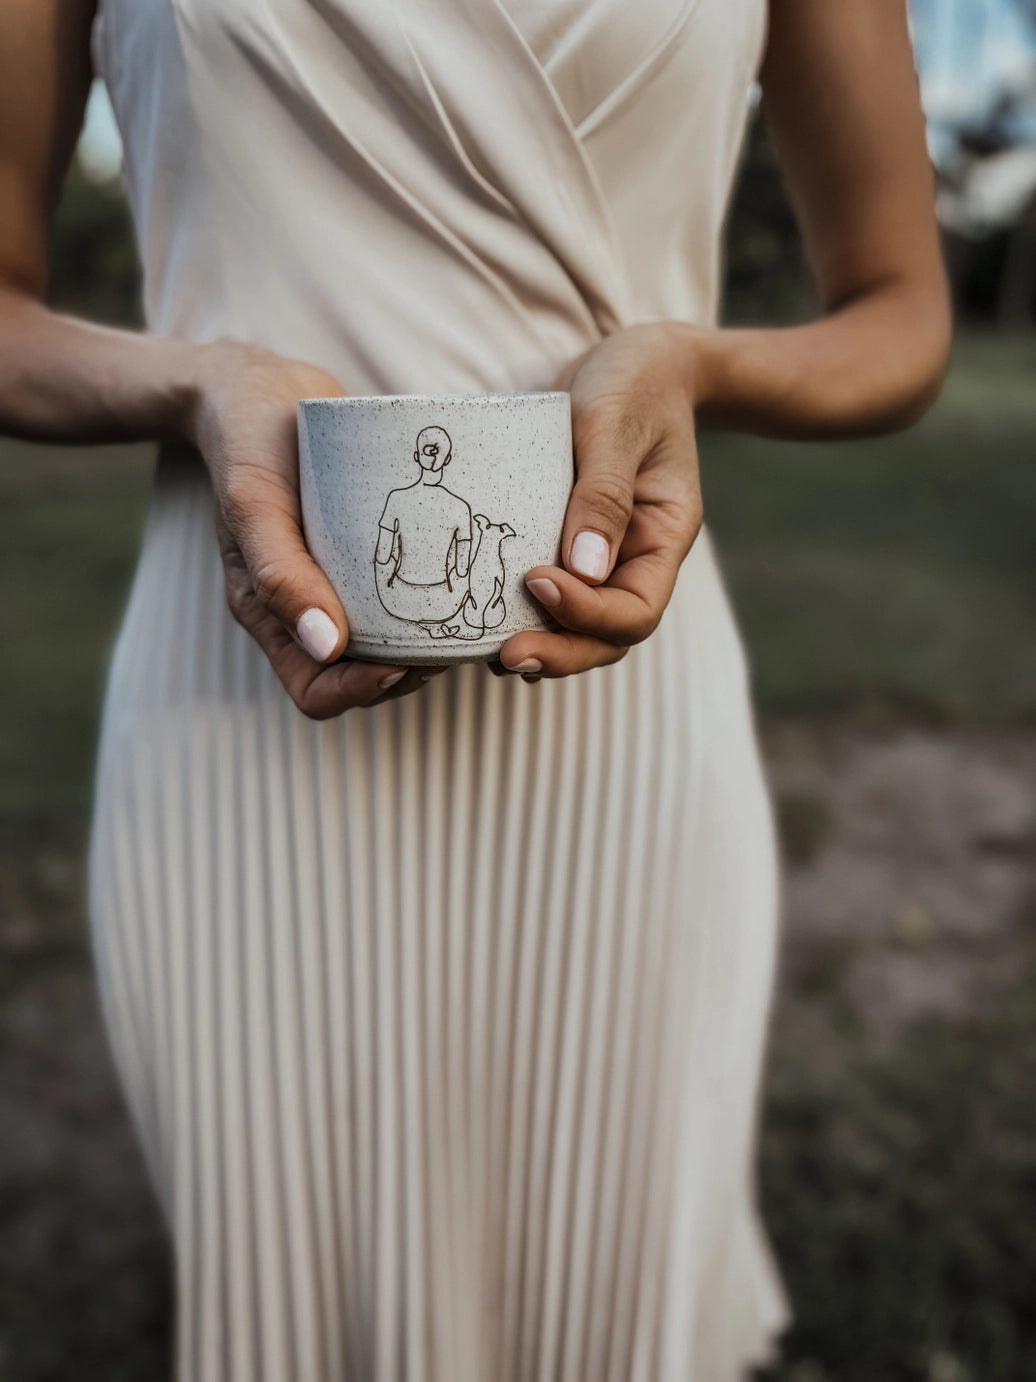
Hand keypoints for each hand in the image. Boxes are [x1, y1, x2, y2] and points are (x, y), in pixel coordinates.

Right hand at [188, 340, 447, 716]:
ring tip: (461, 615)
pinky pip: (399, 597)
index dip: (359, 690)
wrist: (260, 389)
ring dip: (425, 644)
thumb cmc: (247, 443)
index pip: (316, 691)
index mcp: (269, 614)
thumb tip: (326, 645)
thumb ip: (279, 574)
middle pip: (362, 678)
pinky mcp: (367, 555)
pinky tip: (461, 579)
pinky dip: (431, 600)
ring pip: (388, 646)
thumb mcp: (254, 502)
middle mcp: (307, 610)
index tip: (401, 662)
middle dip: (407, 672)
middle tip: (448, 639)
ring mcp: (339, 585)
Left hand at [489, 322, 703, 681]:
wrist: (638, 362)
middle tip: (504, 657)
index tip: (537, 581)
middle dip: (559, 653)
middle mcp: (635, 561)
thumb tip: (583, 571)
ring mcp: (603, 559)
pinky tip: (483, 625)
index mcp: (663, 538)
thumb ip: (603, 493)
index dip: (587, 613)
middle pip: (607, 638)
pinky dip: (524, 618)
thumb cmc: (635, 382)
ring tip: (488, 655)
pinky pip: (551, 598)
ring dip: (540, 648)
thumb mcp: (616, 423)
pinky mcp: (567, 547)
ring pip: (579, 630)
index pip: (635, 609)